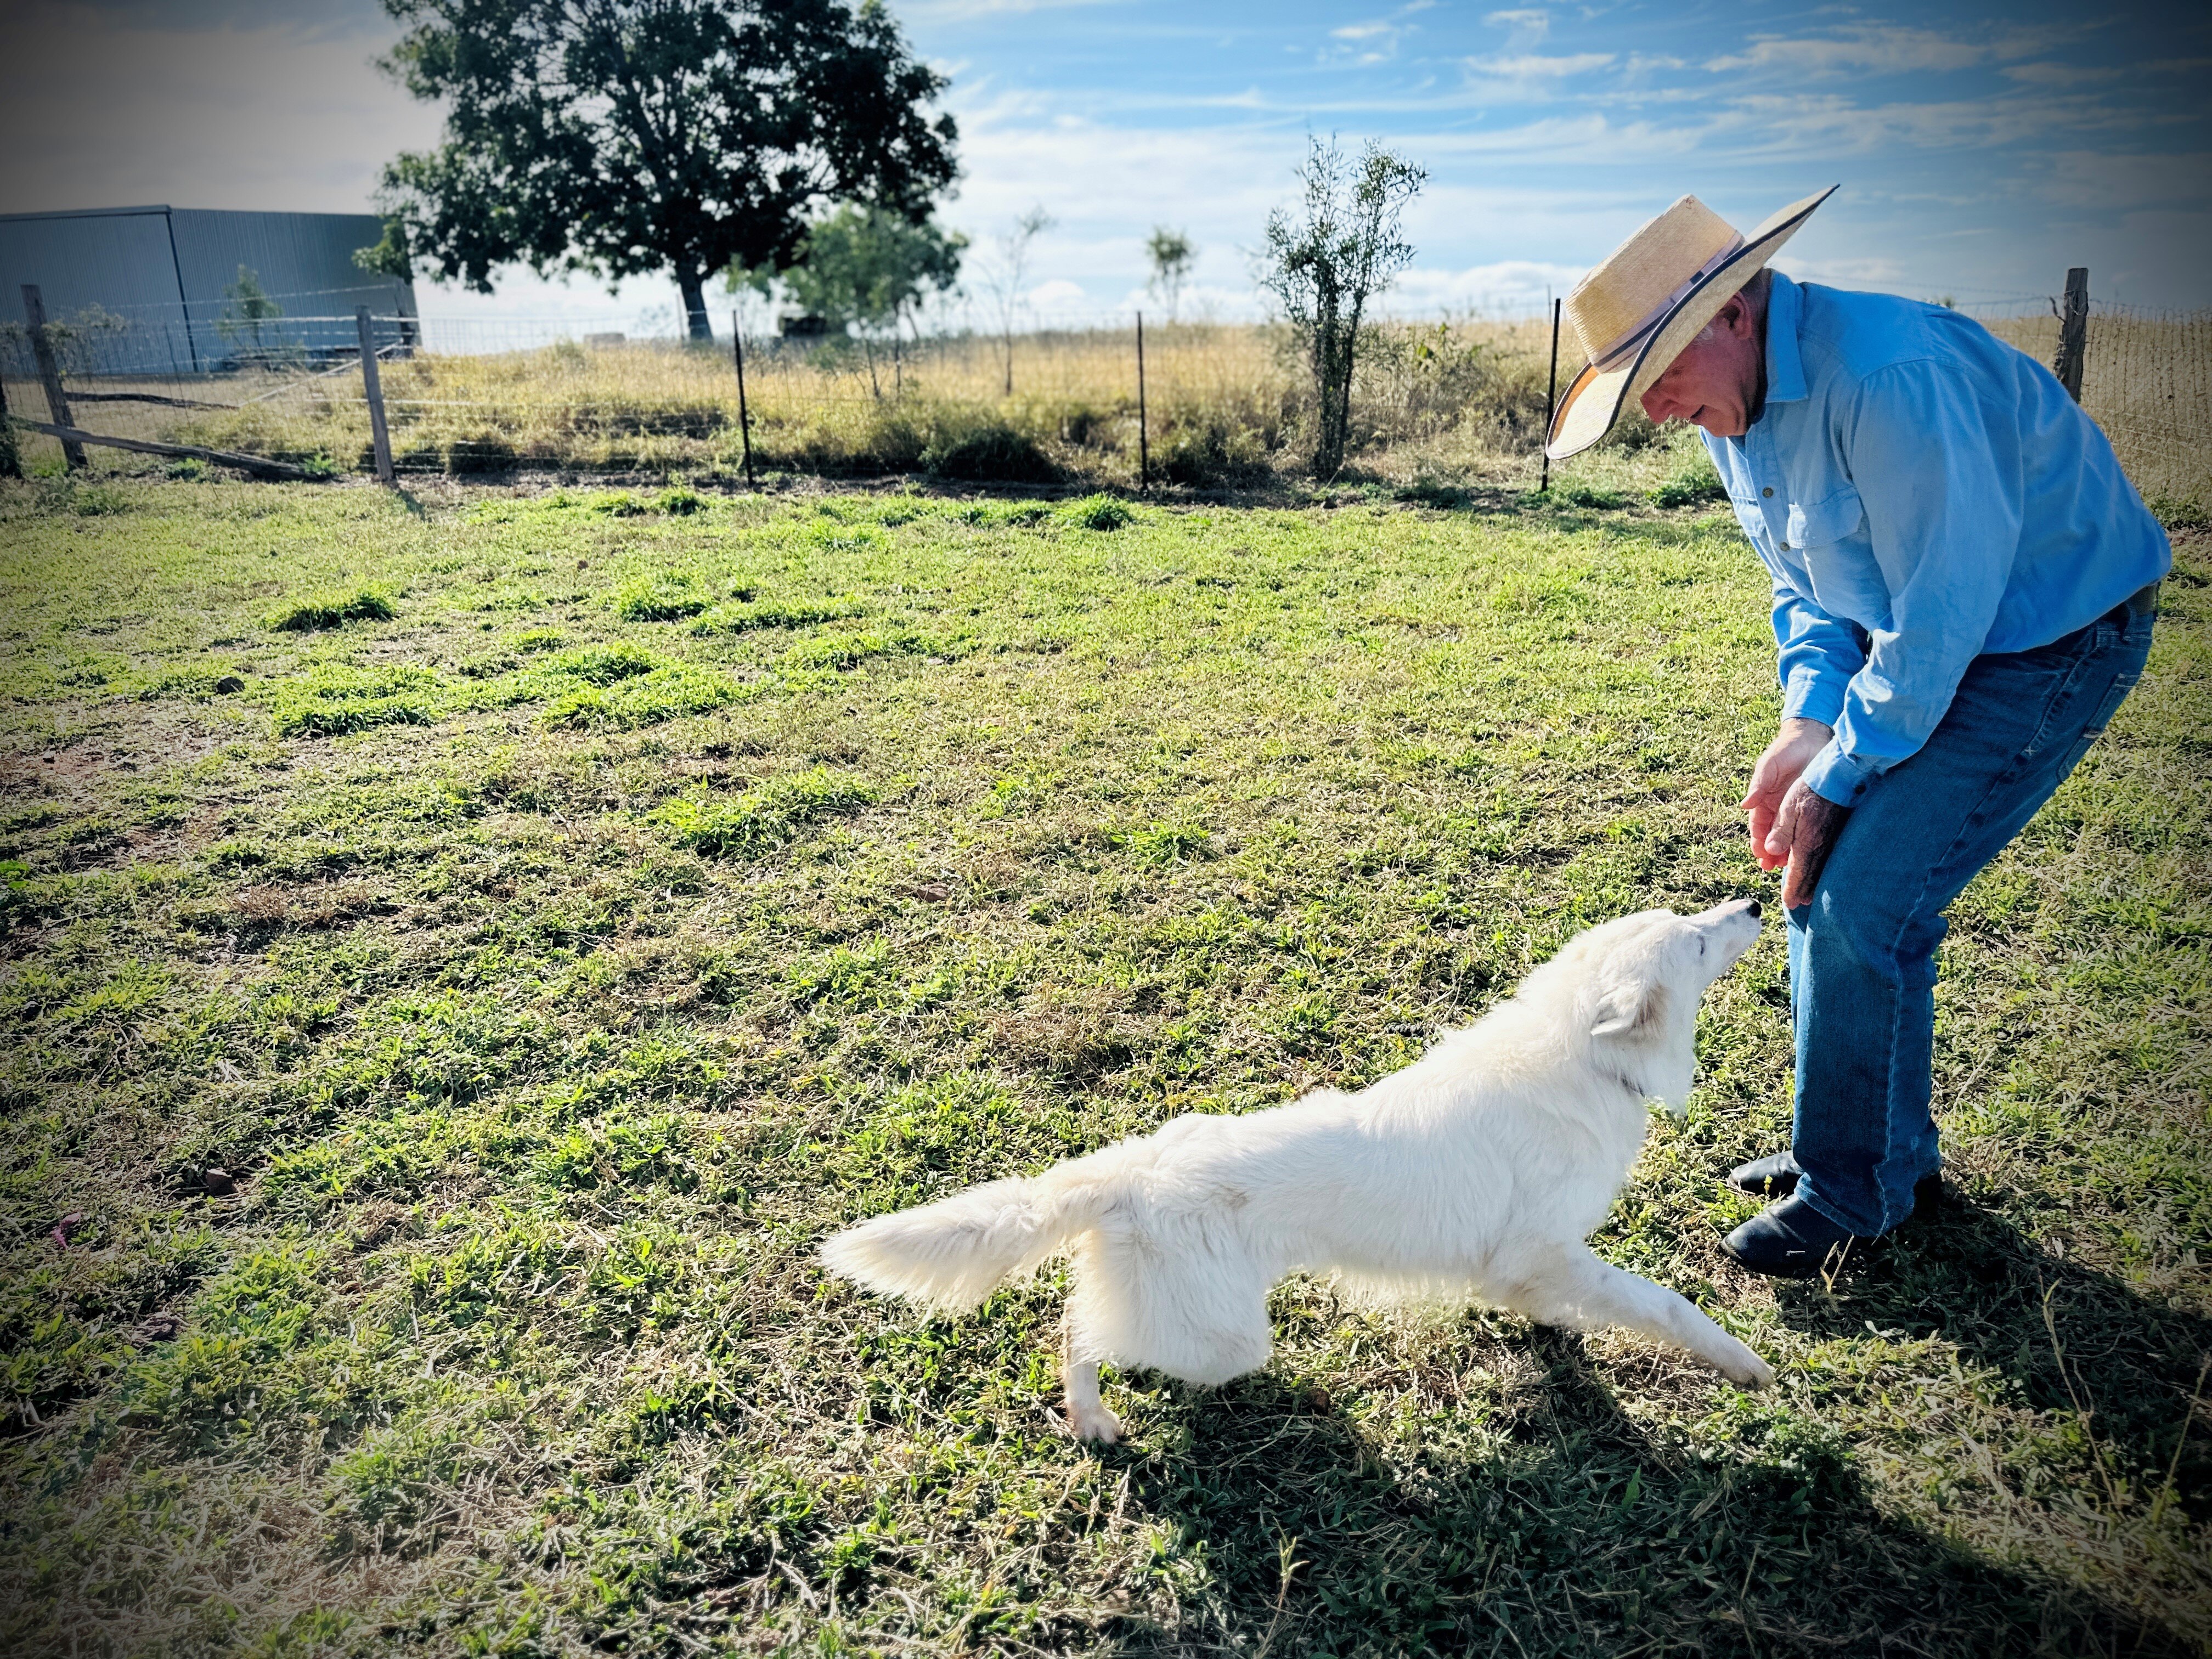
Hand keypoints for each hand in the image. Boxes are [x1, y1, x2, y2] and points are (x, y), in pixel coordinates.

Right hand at [1741, 718, 1832, 872]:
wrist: (1813, 737)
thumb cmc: (1786, 749)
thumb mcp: (1768, 766)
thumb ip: (1758, 785)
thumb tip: (1744, 805)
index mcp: (1764, 800)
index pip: (1758, 826)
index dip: (1758, 841)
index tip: (1759, 855)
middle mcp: (1778, 808)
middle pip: (1772, 836)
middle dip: (1770, 853)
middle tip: (1771, 868)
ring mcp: (1795, 808)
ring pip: (1789, 835)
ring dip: (1787, 851)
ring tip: (1789, 866)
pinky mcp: (1813, 807)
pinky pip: (1807, 827)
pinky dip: (1805, 841)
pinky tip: (1808, 852)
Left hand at [1769, 778, 1849, 908]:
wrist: (1839, 777)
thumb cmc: (1809, 790)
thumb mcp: (1788, 808)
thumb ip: (1780, 831)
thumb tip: (1771, 851)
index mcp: (1805, 841)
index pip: (1798, 872)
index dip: (1792, 888)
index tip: (1788, 902)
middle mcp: (1820, 845)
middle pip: (1811, 875)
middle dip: (1803, 891)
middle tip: (1798, 904)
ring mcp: (1832, 840)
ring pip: (1822, 869)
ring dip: (1815, 883)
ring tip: (1809, 895)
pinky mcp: (1838, 834)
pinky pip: (1830, 859)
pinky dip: (1825, 871)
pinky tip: (1823, 874)